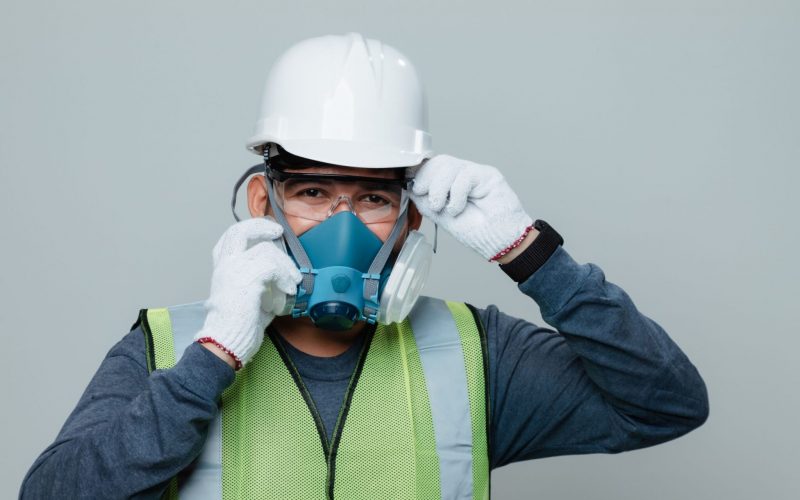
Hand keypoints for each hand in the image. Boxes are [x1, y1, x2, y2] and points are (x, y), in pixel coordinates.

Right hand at [194, 217, 301, 368]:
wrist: (226, 342)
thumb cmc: (239, 324)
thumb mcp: (251, 295)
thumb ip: (262, 281)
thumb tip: (283, 276)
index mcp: (223, 267)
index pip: (232, 236)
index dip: (252, 227)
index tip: (270, 230)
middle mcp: (225, 266)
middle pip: (240, 231)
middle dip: (262, 227)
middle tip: (279, 233)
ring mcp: (233, 271)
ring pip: (265, 250)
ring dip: (285, 264)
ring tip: (293, 280)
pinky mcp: (245, 281)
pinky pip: (272, 268)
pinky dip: (285, 277)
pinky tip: (289, 289)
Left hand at [409, 154, 533, 260]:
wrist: (499, 241)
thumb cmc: (476, 232)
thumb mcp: (442, 217)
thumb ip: (426, 201)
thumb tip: (411, 188)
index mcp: (451, 185)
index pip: (433, 168)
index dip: (421, 174)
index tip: (415, 188)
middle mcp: (462, 177)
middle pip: (439, 162)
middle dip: (428, 179)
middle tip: (430, 199)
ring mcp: (475, 174)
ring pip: (449, 165)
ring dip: (440, 188)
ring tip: (443, 207)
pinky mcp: (488, 175)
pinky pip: (465, 174)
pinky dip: (457, 193)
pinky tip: (458, 207)